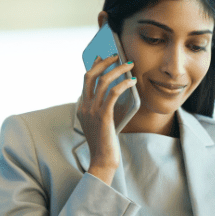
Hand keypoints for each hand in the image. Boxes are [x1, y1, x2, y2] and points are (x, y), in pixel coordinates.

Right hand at [78, 54, 135, 184]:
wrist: (102, 160)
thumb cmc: (105, 143)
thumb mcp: (101, 122)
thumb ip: (103, 108)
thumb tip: (116, 91)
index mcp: (82, 107)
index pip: (86, 80)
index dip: (94, 65)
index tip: (102, 56)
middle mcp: (84, 106)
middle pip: (91, 75)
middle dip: (104, 62)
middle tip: (116, 55)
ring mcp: (92, 111)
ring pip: (103, 81)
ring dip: (117, 70)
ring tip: (129, 65)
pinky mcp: (103, 116)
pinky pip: (113, 93)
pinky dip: (123, 84)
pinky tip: (132, 82)